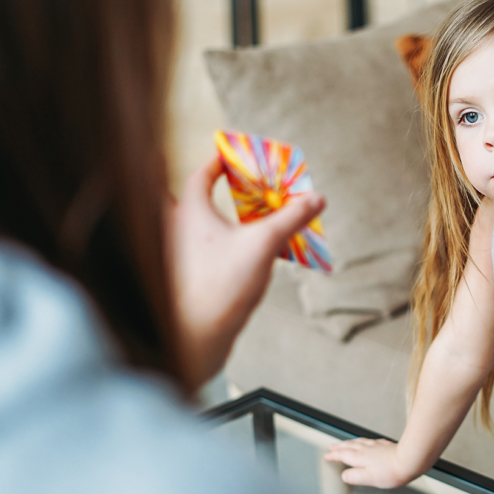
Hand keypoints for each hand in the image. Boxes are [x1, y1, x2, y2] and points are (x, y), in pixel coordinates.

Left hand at [169, 154, 324, 389]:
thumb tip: (316, 198)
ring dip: (223, 220)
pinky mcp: (184, 278)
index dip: (219, 161)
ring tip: (251, 222)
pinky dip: (222, 245)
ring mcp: (177, 254)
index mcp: (190, 211)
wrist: (194, 337)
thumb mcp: (264, 244)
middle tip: (244, 189)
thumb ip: (291, 218)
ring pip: (200, 227)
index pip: (201, 174)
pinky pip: (203, 250)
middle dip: (219, 191)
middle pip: (197, 198)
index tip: (234, 156)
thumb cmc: (220, 287)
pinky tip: (244, 257)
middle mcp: (177, 229)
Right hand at [324, 438, 418, 487]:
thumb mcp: (369, 478)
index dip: (334, 455)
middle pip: (349, 446)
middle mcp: (367, 449)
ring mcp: (376, 446)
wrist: (410, 459)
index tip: (327, 455)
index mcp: (360, 457)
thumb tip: (345, 475)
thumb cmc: (391, 471)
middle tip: (332, 446)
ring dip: (350, 442)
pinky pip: (370, 441)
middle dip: (339, 446)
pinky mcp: (385, 445)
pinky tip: (368, 442)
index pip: (343, 455)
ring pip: (359, 442)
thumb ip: (355, 477)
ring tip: (345, 443)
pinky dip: (364, 441)